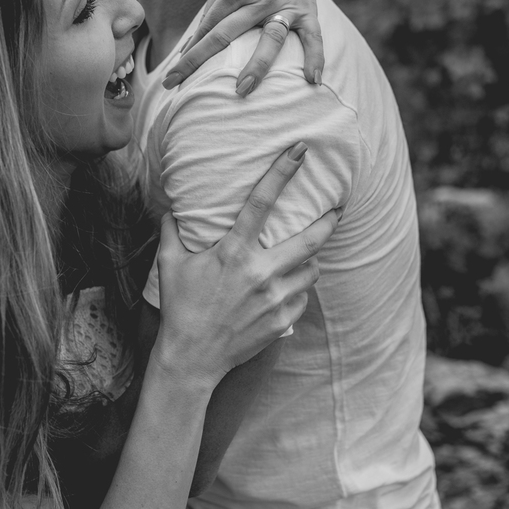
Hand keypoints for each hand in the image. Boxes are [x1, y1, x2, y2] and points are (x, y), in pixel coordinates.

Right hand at [153, 142, 339, 390]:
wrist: (192, 358)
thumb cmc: (180, 306)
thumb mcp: (170, 264)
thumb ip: (171, 231)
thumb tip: (170, 209)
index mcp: (233, 252)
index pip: (262, 202)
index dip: (282, 172)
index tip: (301, 151)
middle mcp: (260, 272)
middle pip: (309, 239)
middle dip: (329, 220)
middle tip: (338, 208)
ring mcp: (274, 299)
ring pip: (312, 270)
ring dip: (310, 260)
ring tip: (305, 256)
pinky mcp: (282, 321)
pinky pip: (302, 298)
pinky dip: (298, 291)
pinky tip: (286, 290)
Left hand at [161, 0, 323, 95]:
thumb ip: (213, 7)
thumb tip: (197, 41)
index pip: (207, 28)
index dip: (188, 52)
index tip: (172, 75)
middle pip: (226, 36)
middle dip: (201, 62)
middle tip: (179, 88)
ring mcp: (285, 4)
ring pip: (270, 40)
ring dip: (256, 66)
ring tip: (242, 90)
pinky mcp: (307, 8)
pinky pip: (313, 37)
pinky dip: (315, 58)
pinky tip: (312, 80)